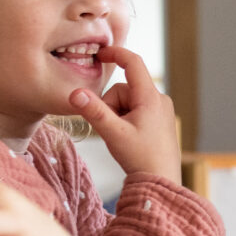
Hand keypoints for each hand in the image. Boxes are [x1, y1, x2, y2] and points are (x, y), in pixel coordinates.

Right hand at [68, 45, 182, 182]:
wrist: (161, 183)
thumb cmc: (141, 159)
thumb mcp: (113, 134)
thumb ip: (94, 112)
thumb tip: (75, 93)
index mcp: (151, 97)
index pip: (133, 63)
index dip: (116, 53)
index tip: (100, 52)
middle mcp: (159, 100)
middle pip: (122, 89)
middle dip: (110, 106)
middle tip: (112, 129)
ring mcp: (160, 110)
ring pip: (126, 102)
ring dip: (116, 115)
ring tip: (122, 136)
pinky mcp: (158, 121)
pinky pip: (133, 111)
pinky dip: (124, 121)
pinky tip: (129, 139)